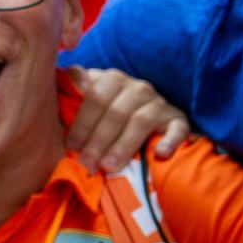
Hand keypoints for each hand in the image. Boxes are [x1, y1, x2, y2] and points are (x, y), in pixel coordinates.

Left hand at [65, 65, 188, 172]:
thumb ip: (72, 91)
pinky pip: (177, 129)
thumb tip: (65, 76)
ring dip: (124, 146)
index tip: (71, 147)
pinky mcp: (178, 119)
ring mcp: (159, 102)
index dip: (82, 124)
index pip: (95, 98)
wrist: (144, 116)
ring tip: (109, 167)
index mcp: (111, 79)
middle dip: (99, 141)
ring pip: (141, 121)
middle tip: (88, 164)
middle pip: (116, 112)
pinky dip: (170, 141)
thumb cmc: (104, 113)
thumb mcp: (86, 100)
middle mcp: (137, 87)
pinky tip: (160, 155)